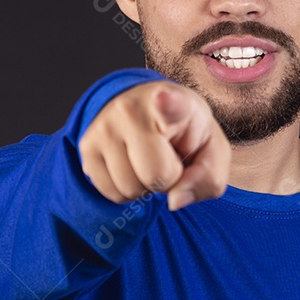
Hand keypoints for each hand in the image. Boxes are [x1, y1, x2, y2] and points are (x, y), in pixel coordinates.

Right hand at [79, 81, 230, 210]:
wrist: (151, 111)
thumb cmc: (187, 133)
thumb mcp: (211, 151)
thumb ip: (207, 178)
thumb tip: (174, 200)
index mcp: (175, 102)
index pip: (170, 104)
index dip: (168, 103)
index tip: (164, 98)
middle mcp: (132, 109)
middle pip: (155, 175)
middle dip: (167, 179)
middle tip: (168, 158)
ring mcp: (105, 126)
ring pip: (129, 189)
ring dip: (144, 186)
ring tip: (149, 159)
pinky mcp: (87, 145)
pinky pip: (111, 193)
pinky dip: (126, 190)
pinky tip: (132, 166)